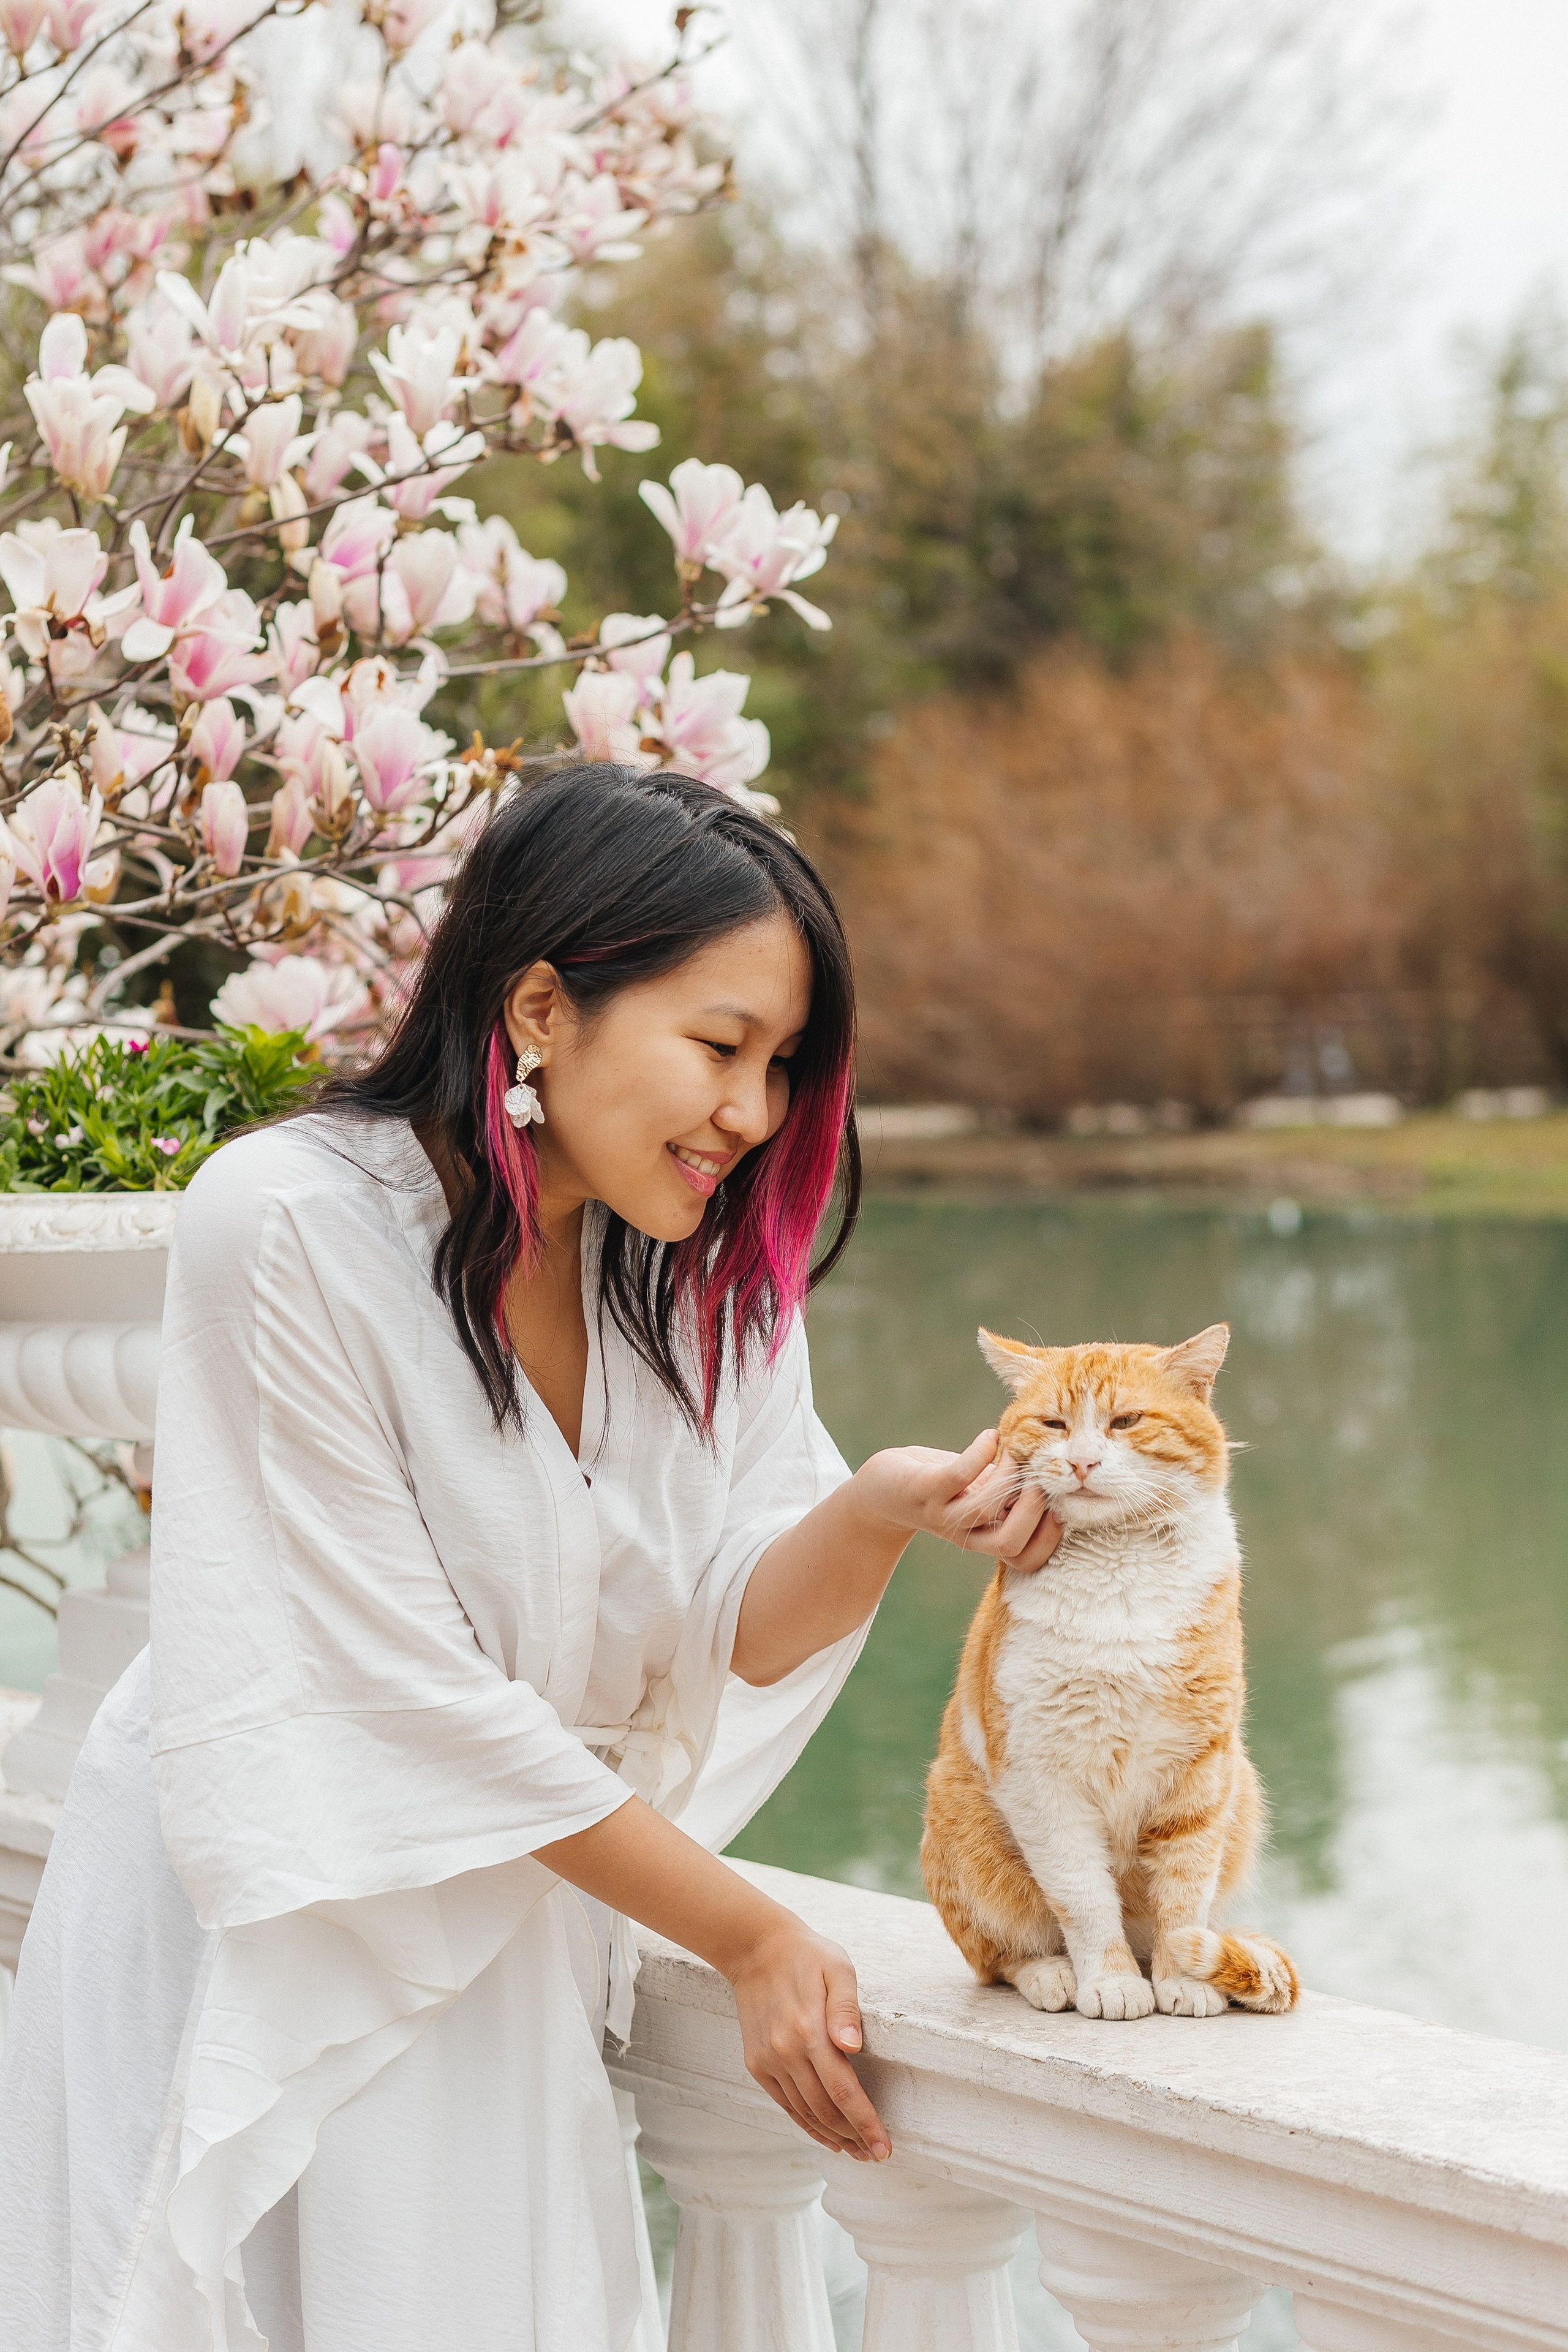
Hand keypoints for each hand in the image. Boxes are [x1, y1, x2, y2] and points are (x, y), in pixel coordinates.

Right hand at [727, 1919, 890, 2161]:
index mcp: (809, 2031)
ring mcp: (768, 2061)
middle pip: (825, 2111)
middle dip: (854, 2138)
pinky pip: (785, 2104)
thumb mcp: (837, 1968)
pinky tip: (824, 2135)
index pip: (843, 2092)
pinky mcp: (757, 2063)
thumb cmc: (807, 1955)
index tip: (885, 2148)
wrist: (755, 1948)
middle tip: (877, 2155)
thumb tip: (854, 2045)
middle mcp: (785, 2052)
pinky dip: (806, 2125)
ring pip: (804, 2113)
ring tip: (856, 2151)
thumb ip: (846, 2008)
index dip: (866, 2123)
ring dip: (832, 2137)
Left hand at [850, 1429, 1063, 1572]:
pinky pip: (957, 1476)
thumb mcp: (984, 1491)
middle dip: (1034, 1510)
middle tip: (1043, 1478)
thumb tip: (1059, 1469)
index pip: (1026, 1559)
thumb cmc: (945, 1485)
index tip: (1062, 1505)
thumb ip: (1015, 1490)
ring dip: (1008, 1475)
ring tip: (1014, 1451)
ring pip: (984, 1509)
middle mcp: (966, 1533)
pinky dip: (979, 1454)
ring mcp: (942, 1514)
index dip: (1050, 1539)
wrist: (884, 1488)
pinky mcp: (923, 1490)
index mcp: (987, 1537)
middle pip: (1009, 1543)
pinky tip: (990, 1437)